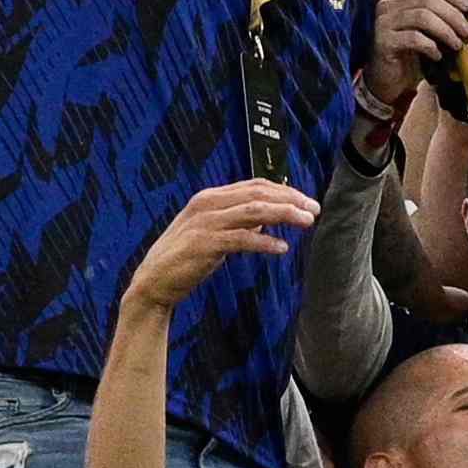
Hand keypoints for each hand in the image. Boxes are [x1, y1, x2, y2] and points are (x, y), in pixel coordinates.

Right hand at [129, 179, 314, 310]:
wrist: (153, 282)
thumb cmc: (185, 258)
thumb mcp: (213, 233)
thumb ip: (237, 222)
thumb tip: (266, 218)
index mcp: (210, 198)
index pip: (255, 185)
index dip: (284, 190)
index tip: (306, 201)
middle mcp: (208, 204)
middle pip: (259, 193)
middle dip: (291, 199)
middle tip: (314, 210)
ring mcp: (206, 223)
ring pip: (254, 210)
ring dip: (285, 214)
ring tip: (307, 222)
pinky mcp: (205, 244)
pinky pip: (242, 238)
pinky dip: (265, 241)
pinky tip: (282, 247)